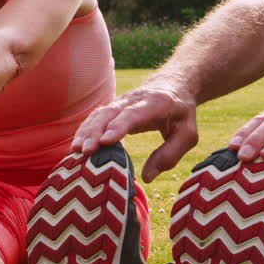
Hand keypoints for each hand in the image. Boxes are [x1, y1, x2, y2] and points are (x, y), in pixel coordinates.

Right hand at [72, 82, 198, 183]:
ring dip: (85, 132)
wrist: (173, 86)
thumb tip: (147, 177)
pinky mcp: (112, 109)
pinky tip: (76, 147)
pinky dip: (84, 131)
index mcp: (155, 103)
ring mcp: (120, 102)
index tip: (105, 142)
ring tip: (75, 151)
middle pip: (110, 113)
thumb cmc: (181, 114)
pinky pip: (95, 118)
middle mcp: (133, 100)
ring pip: (98, 114)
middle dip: (95, 131)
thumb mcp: (187, 135)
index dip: (118, 127)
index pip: (133, 114)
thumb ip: (170, 154)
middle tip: (84, 151)